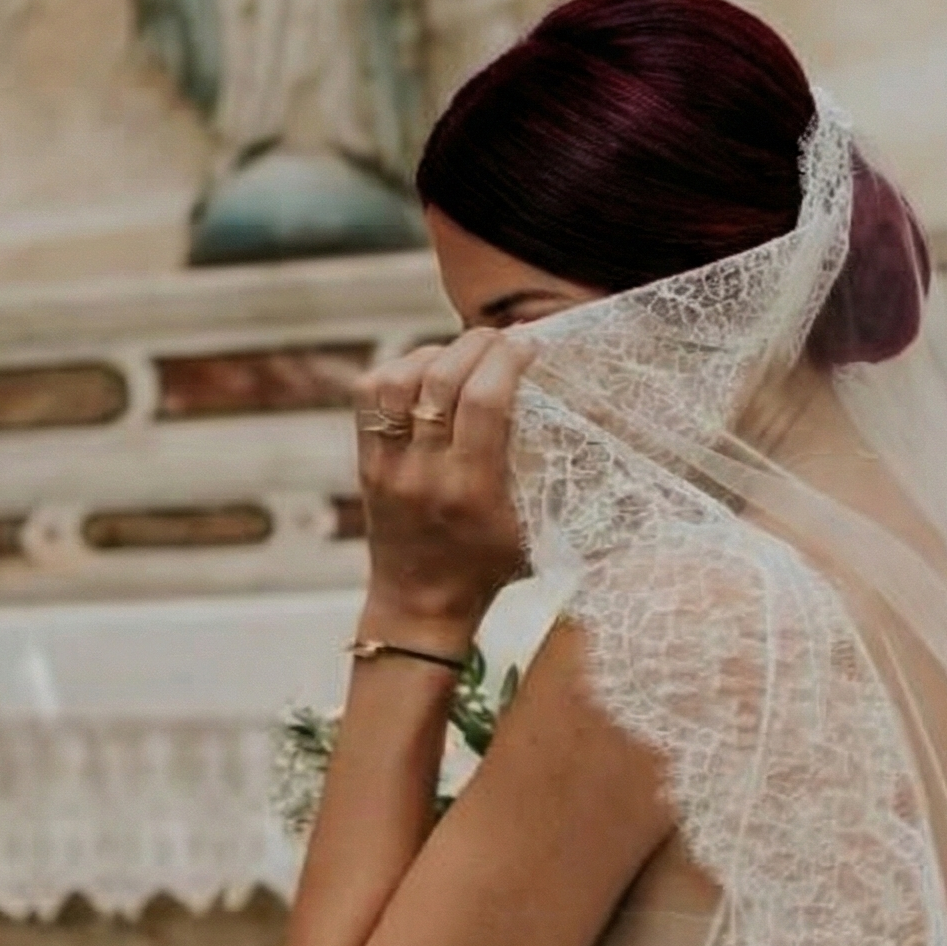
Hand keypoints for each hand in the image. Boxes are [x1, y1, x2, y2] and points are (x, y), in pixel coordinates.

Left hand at [353, 328, 535, 642]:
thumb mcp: (533, 532)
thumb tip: (579, 418)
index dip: (508, 360)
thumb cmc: (488, 570)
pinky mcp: (367, 462)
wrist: (422, 606)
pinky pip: (369, 394)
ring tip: (461, 355)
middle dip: (477, 345)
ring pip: (399, 379)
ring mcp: (389, 466)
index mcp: (472, 492)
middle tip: (500, 339)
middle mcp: (426, 474)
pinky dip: (398, 370)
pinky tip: (424, 373)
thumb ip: (549, 480)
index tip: (528, 345)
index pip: (485, 402)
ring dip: (434, 353)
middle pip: (443, 380)